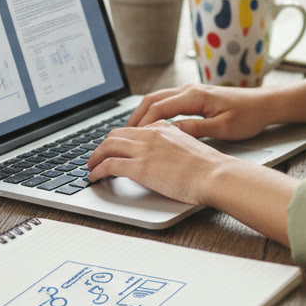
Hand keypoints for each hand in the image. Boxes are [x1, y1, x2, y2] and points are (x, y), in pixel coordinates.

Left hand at [87, 121, 232, 204]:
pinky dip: (98, 170)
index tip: (113, 148)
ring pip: (107, 147)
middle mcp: (150, 134)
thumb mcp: (189, 145)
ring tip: (91, 167)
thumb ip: (172, 144)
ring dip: (95, 157)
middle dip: (103, 146)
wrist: (214, 174)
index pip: (132, 129)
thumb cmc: (208, 167)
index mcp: (163, 128)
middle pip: (115, 135)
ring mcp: (144, 150)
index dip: (119, 139)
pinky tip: (95, 177)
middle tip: (98, 157)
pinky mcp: (140, 168)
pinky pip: (109, 165)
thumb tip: (162, 154)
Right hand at [125, 84, 274, 141]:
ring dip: (143, 113)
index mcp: (195, 96)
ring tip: (132, 131)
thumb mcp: (223, 128)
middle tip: (122, 134)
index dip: (143, 124)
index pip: (159, 108)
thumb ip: (196, 128)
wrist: (266, 104)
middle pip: (153, 100)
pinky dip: (155, 111)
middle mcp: (190, 90)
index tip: (130, 138)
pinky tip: (152, 124)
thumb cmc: (249, 116)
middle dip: (136, 116)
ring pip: (159, 98)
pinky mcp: (197, 96)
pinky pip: (168, 101)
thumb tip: (170, 132)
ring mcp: (193, 91)